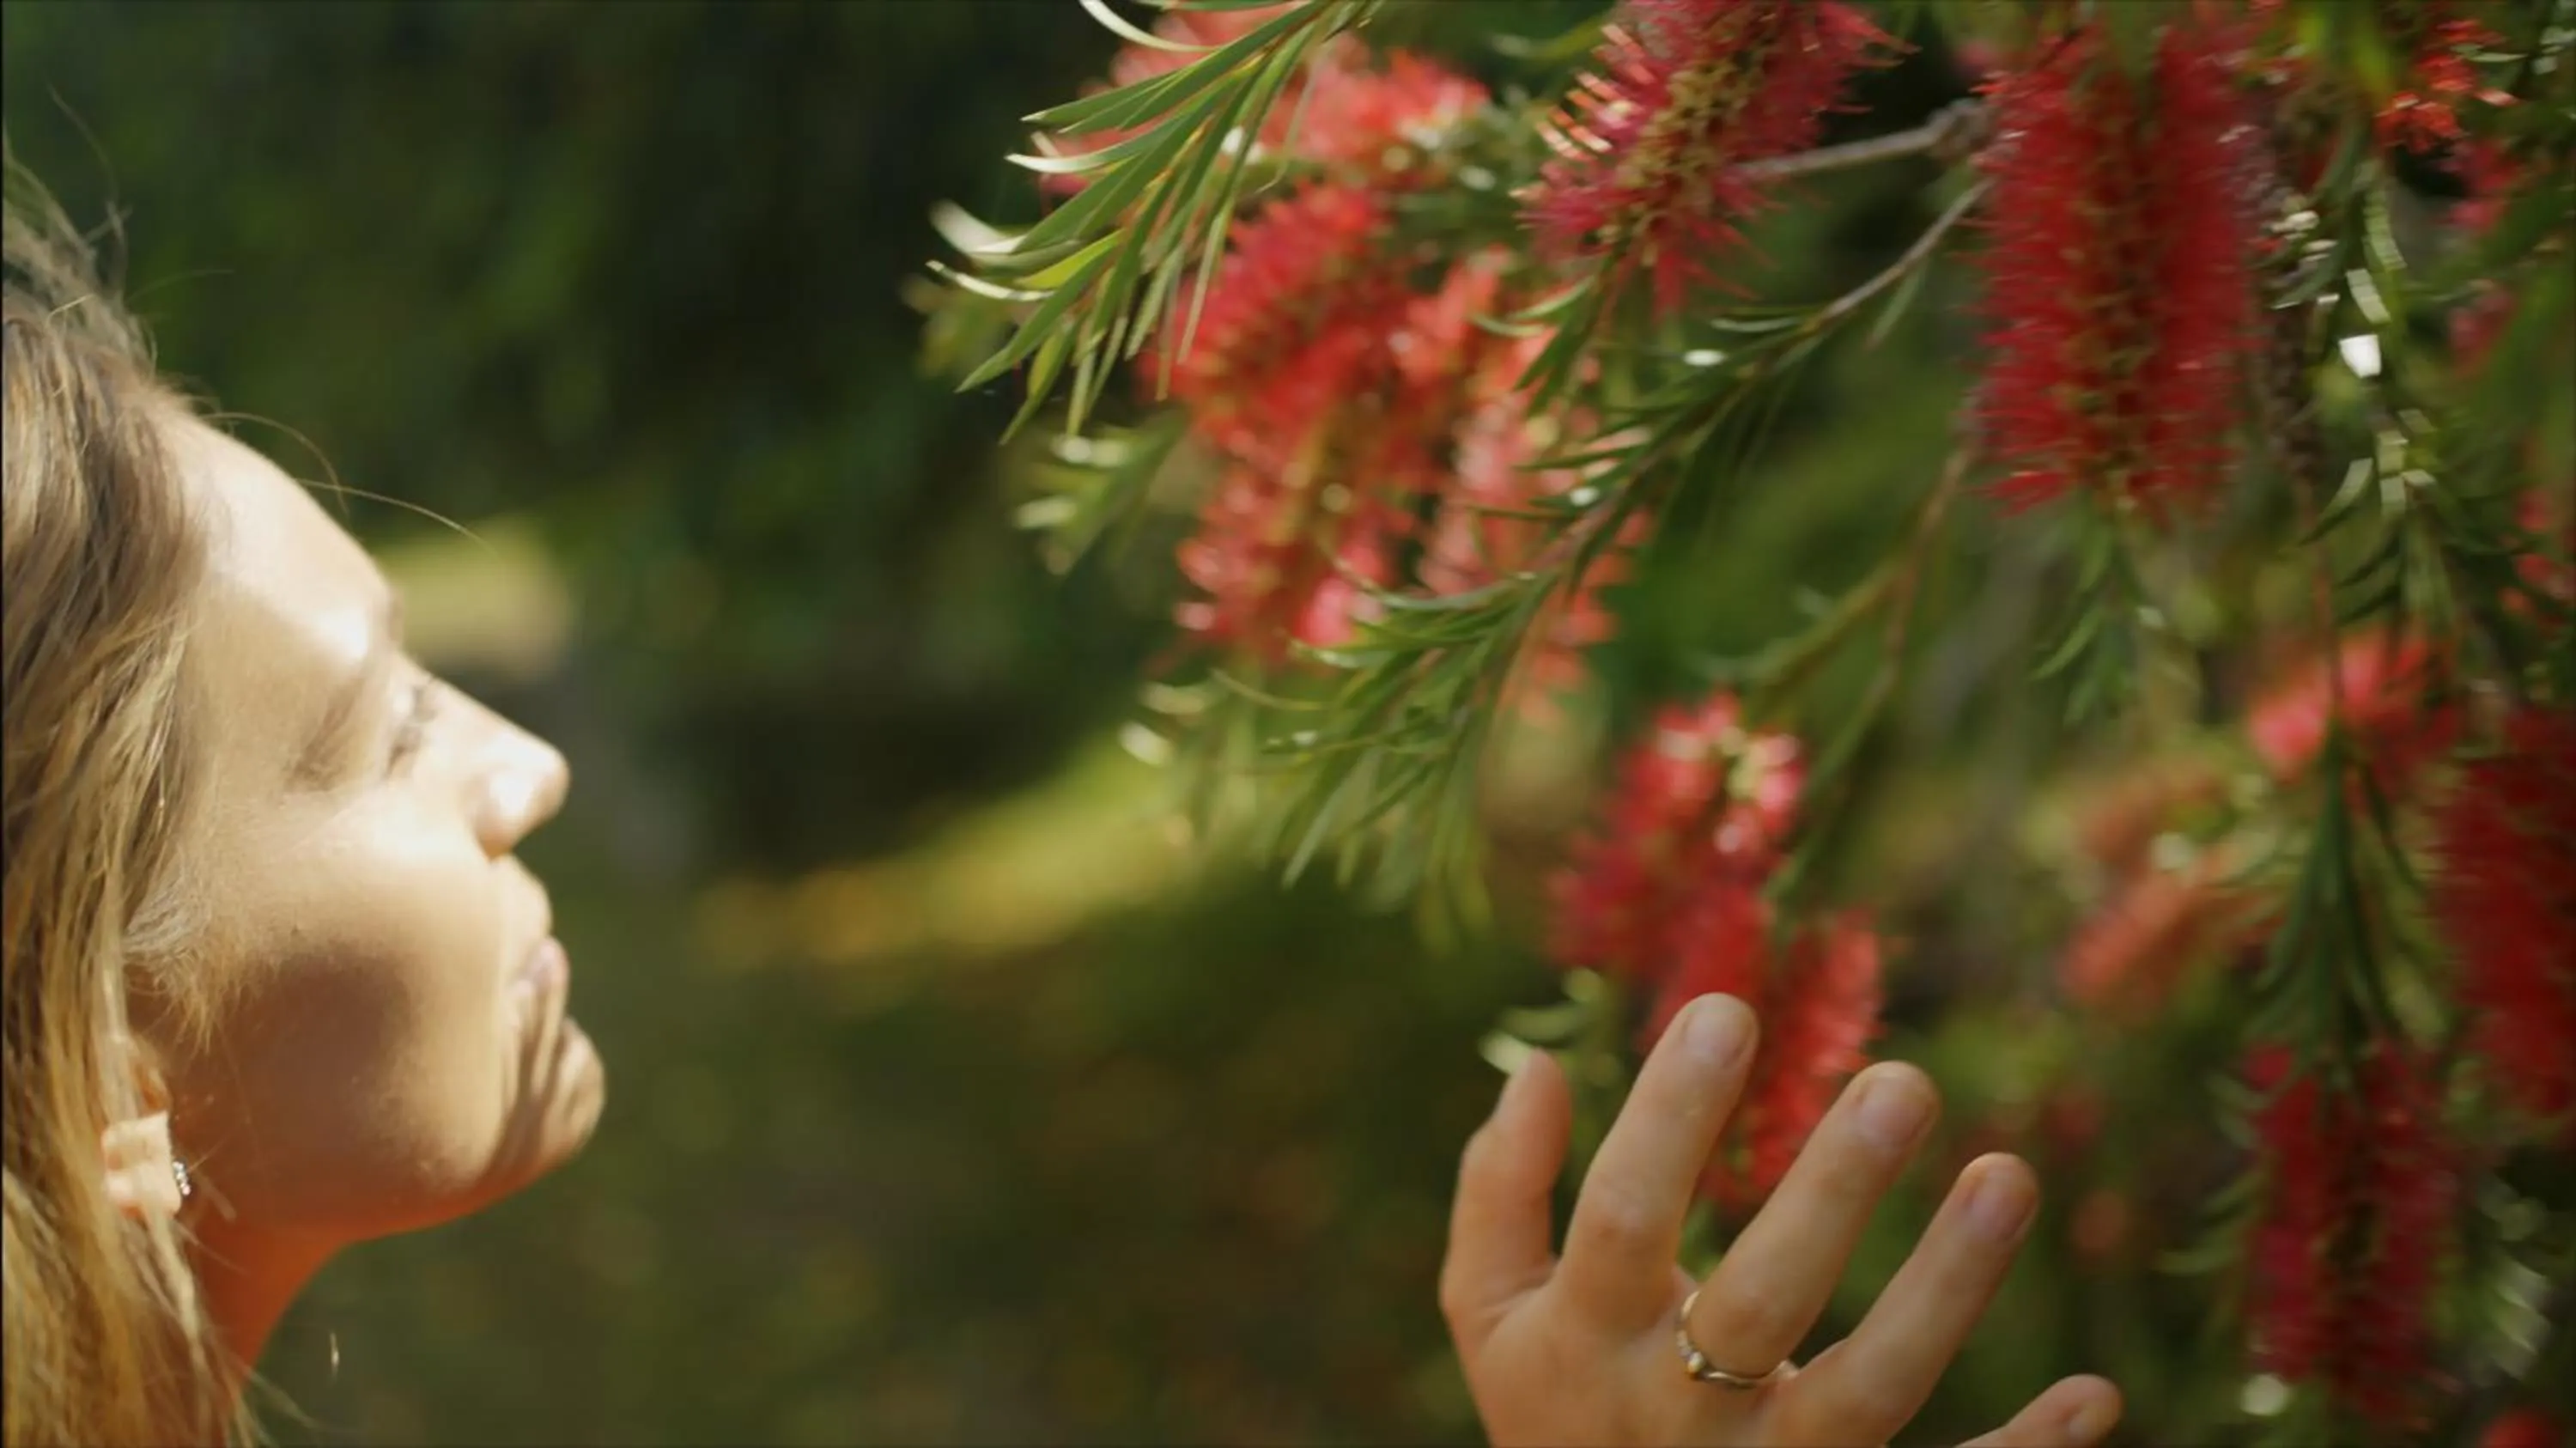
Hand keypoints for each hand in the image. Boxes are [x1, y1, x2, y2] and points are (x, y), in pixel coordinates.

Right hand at [1441, 993, 2120, 1446]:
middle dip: (1833, 1191)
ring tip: (2008, 1173)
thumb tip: (1536, 1068)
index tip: (1727, 1008)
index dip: (1668, 1116)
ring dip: (1947, 1288)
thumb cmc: (1554, 1411)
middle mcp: (1678, 1415)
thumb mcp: (1492, 1315)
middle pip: (1760, 1302)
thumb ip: (1499, 1195)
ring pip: (1871, 1391)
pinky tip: (2096, 1394)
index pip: (1621, 1216)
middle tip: (1903, 1079)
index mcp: (1588, 1342)